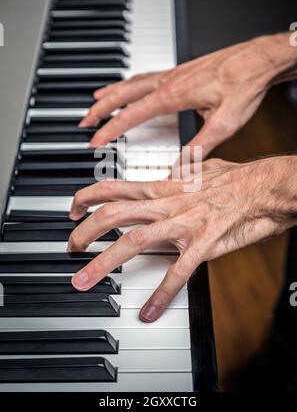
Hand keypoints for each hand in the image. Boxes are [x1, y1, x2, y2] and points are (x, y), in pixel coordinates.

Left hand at [68, 156, 296, 321]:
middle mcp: (167, 204)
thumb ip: (178, 174)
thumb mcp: (199, 169)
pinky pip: (178, 271)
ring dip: (104, 262)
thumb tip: (169, 174)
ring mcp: (183, 223)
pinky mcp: (202, 243)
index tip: (73, 208)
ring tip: (84, 280)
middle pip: (113, 214)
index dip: (87, 197)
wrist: (263, 187)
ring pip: (134, 240)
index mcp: (164, 189)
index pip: (115, 187)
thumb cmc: (236, 178)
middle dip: (85, 231)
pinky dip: (161, 293)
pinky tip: (149, 312)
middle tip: (71, 248)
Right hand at [80, 33, 293, 156]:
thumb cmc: (245, 85)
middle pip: (123, 93)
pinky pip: (145, 75)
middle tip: (84, 121)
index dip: (110, 128)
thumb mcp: (224, 123)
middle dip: (100, 108)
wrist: (260, 58)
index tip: (94, 140)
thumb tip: (181, 170)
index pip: (132, 114)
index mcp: (174, 94)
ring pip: (132, 82)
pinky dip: (129, 82)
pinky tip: (129, 86)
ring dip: (111, 93)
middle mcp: (168, 80)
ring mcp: (173, 72)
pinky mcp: (181, 70)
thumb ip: (199, 148)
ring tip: (95, 102)